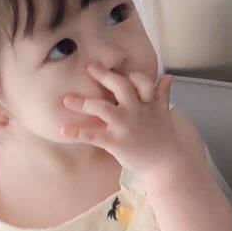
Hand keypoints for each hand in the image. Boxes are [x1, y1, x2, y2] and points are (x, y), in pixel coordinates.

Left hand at [61, 62, 181, 178]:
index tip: (117, 70)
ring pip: (103, 108)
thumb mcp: (163, 113)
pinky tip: (64, 130)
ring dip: (84, 103)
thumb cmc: (163, 137)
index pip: (141, 81)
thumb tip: (167, 77)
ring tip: (67, 100)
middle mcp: (136, 111)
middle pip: (121, 87)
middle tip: (90, 66)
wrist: (165, 164)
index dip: (131, 75)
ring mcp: (126, 127)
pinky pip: (95, 136)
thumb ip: (162, 94)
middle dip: (105, 76)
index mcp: (146, 103)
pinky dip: (79, 133)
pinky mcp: (117, 143)